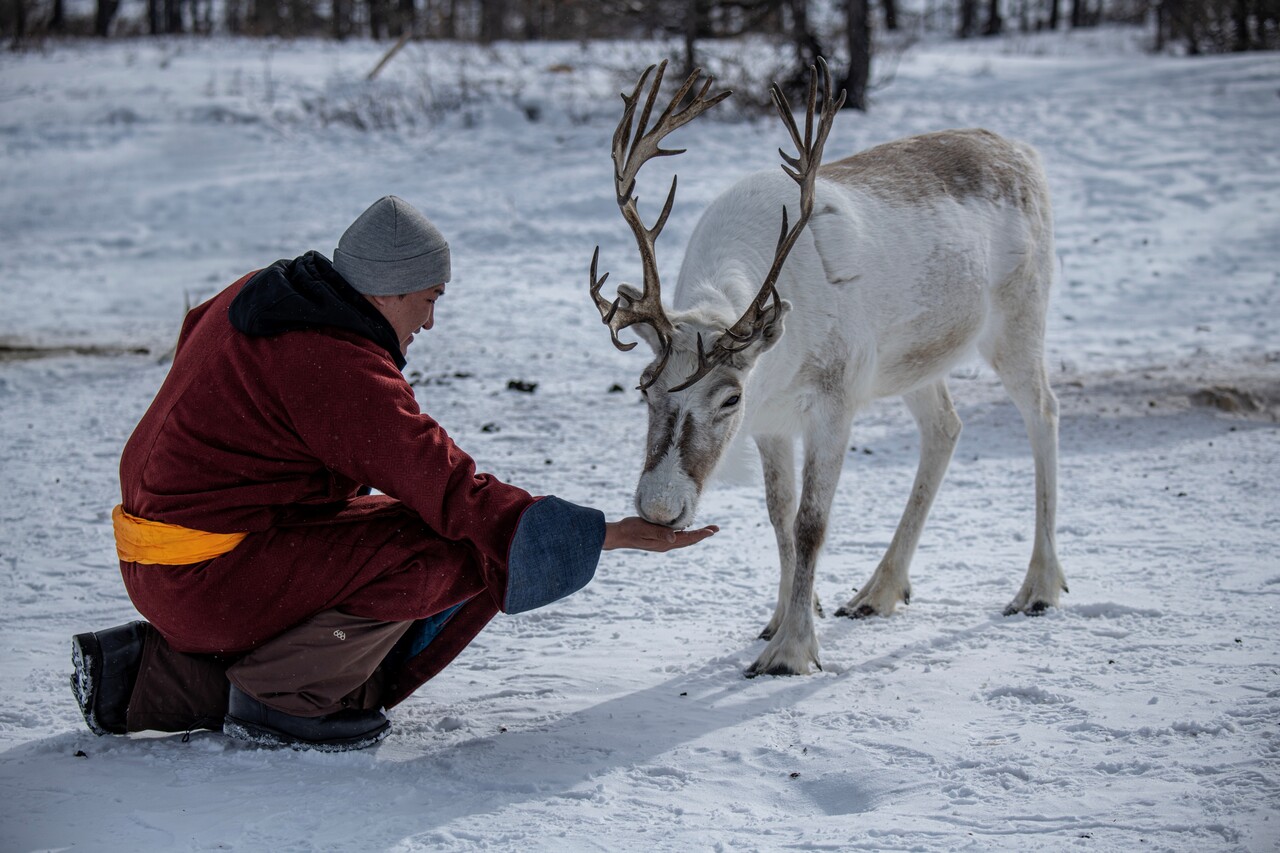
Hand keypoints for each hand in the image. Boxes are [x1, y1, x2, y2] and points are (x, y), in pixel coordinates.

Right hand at [603, 517, 718, 551]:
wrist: (618, 535)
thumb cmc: (629, 530)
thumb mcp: (644, 529)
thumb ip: (658, 533)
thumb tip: (674, 538)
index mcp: (664, 543)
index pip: (687, 539)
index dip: (700, 535)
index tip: (712, 531)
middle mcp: (666, 544)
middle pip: (689, 540)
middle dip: (703, 534)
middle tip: (716, 529)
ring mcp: (663, 542)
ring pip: (684, 539)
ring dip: (697, 534)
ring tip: (708, 530)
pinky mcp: (659, 539)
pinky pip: (677, 537)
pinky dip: (687, 533)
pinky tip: (688, 529)